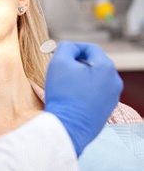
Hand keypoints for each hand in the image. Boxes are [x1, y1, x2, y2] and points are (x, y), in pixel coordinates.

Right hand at [44, 41, 122, 156]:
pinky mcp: (107, 109)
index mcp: (106, 67)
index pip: (90, 48)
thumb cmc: (63, 93)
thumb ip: (65, 47)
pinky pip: (96, 93)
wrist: (67, 126)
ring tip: (65, 85)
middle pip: (94, 63)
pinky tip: (71, 97)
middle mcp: (114, 81)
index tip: (60, 54)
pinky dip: (84, 91)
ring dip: (81, 77)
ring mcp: (113, 97)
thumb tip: (71, 47)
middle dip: (77, 64)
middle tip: (61, 70)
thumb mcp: (59, 62)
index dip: (73, 48)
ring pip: (95, 78)